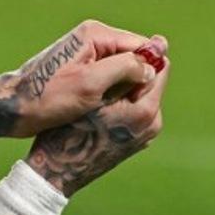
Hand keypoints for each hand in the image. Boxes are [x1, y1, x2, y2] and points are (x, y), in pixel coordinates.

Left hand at [0, 20, 160, 136]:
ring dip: (120, 92)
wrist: (12, 110)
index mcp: (96, 34)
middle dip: (133, 83)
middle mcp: (93, 39)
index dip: (147, 72)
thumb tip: (152, 65)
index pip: (141, 46)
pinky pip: (107, 81)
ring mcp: (86, 55)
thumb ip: (125, 69)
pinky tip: (100, 111)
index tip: (138, 98)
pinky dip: (109, 96)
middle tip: (120, 107)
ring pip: (121, 73)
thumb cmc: (47, 98)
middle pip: (132, 58)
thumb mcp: (90, 84)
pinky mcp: (80, 71)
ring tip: (107, 110)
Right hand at [26, 53, 169, 196]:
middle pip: (148, 83)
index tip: (114, 54)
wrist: (55, 172)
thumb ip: (127, 69)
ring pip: (139, 97)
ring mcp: (144, 137)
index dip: (138, 55)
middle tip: (100, 73)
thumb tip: (159, 42)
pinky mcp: (135, 143)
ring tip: (97, 89)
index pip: (158, 67)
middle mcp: (152, 126)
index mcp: (147, 112)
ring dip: (123, 88)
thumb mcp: (95, 93)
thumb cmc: (68, 130)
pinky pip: (132, 113)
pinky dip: (119, 105)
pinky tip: (98, 107)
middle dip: (129, 74)